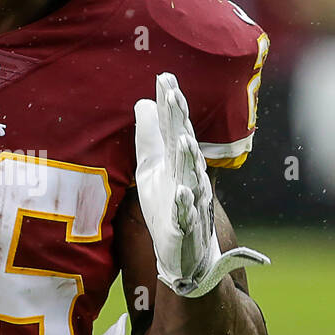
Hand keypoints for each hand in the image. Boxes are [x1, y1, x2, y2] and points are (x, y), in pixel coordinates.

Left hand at [133, 72, 268, 297]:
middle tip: (173, 96)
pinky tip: (182, 192)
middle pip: (184, 144)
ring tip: (181, 138)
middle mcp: (188, 177)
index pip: (174, 128)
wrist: (185, 256)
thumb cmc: (167, 206)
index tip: (164, 79)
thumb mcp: (152, 169)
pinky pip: (187, 215)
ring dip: (186, 157)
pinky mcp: (186, 228)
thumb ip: (150, 137)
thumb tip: (143, 102)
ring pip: (191, 176)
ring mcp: (190, 202)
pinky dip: (185, 204)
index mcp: (178, 162)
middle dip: (179, 121)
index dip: (171, 106)